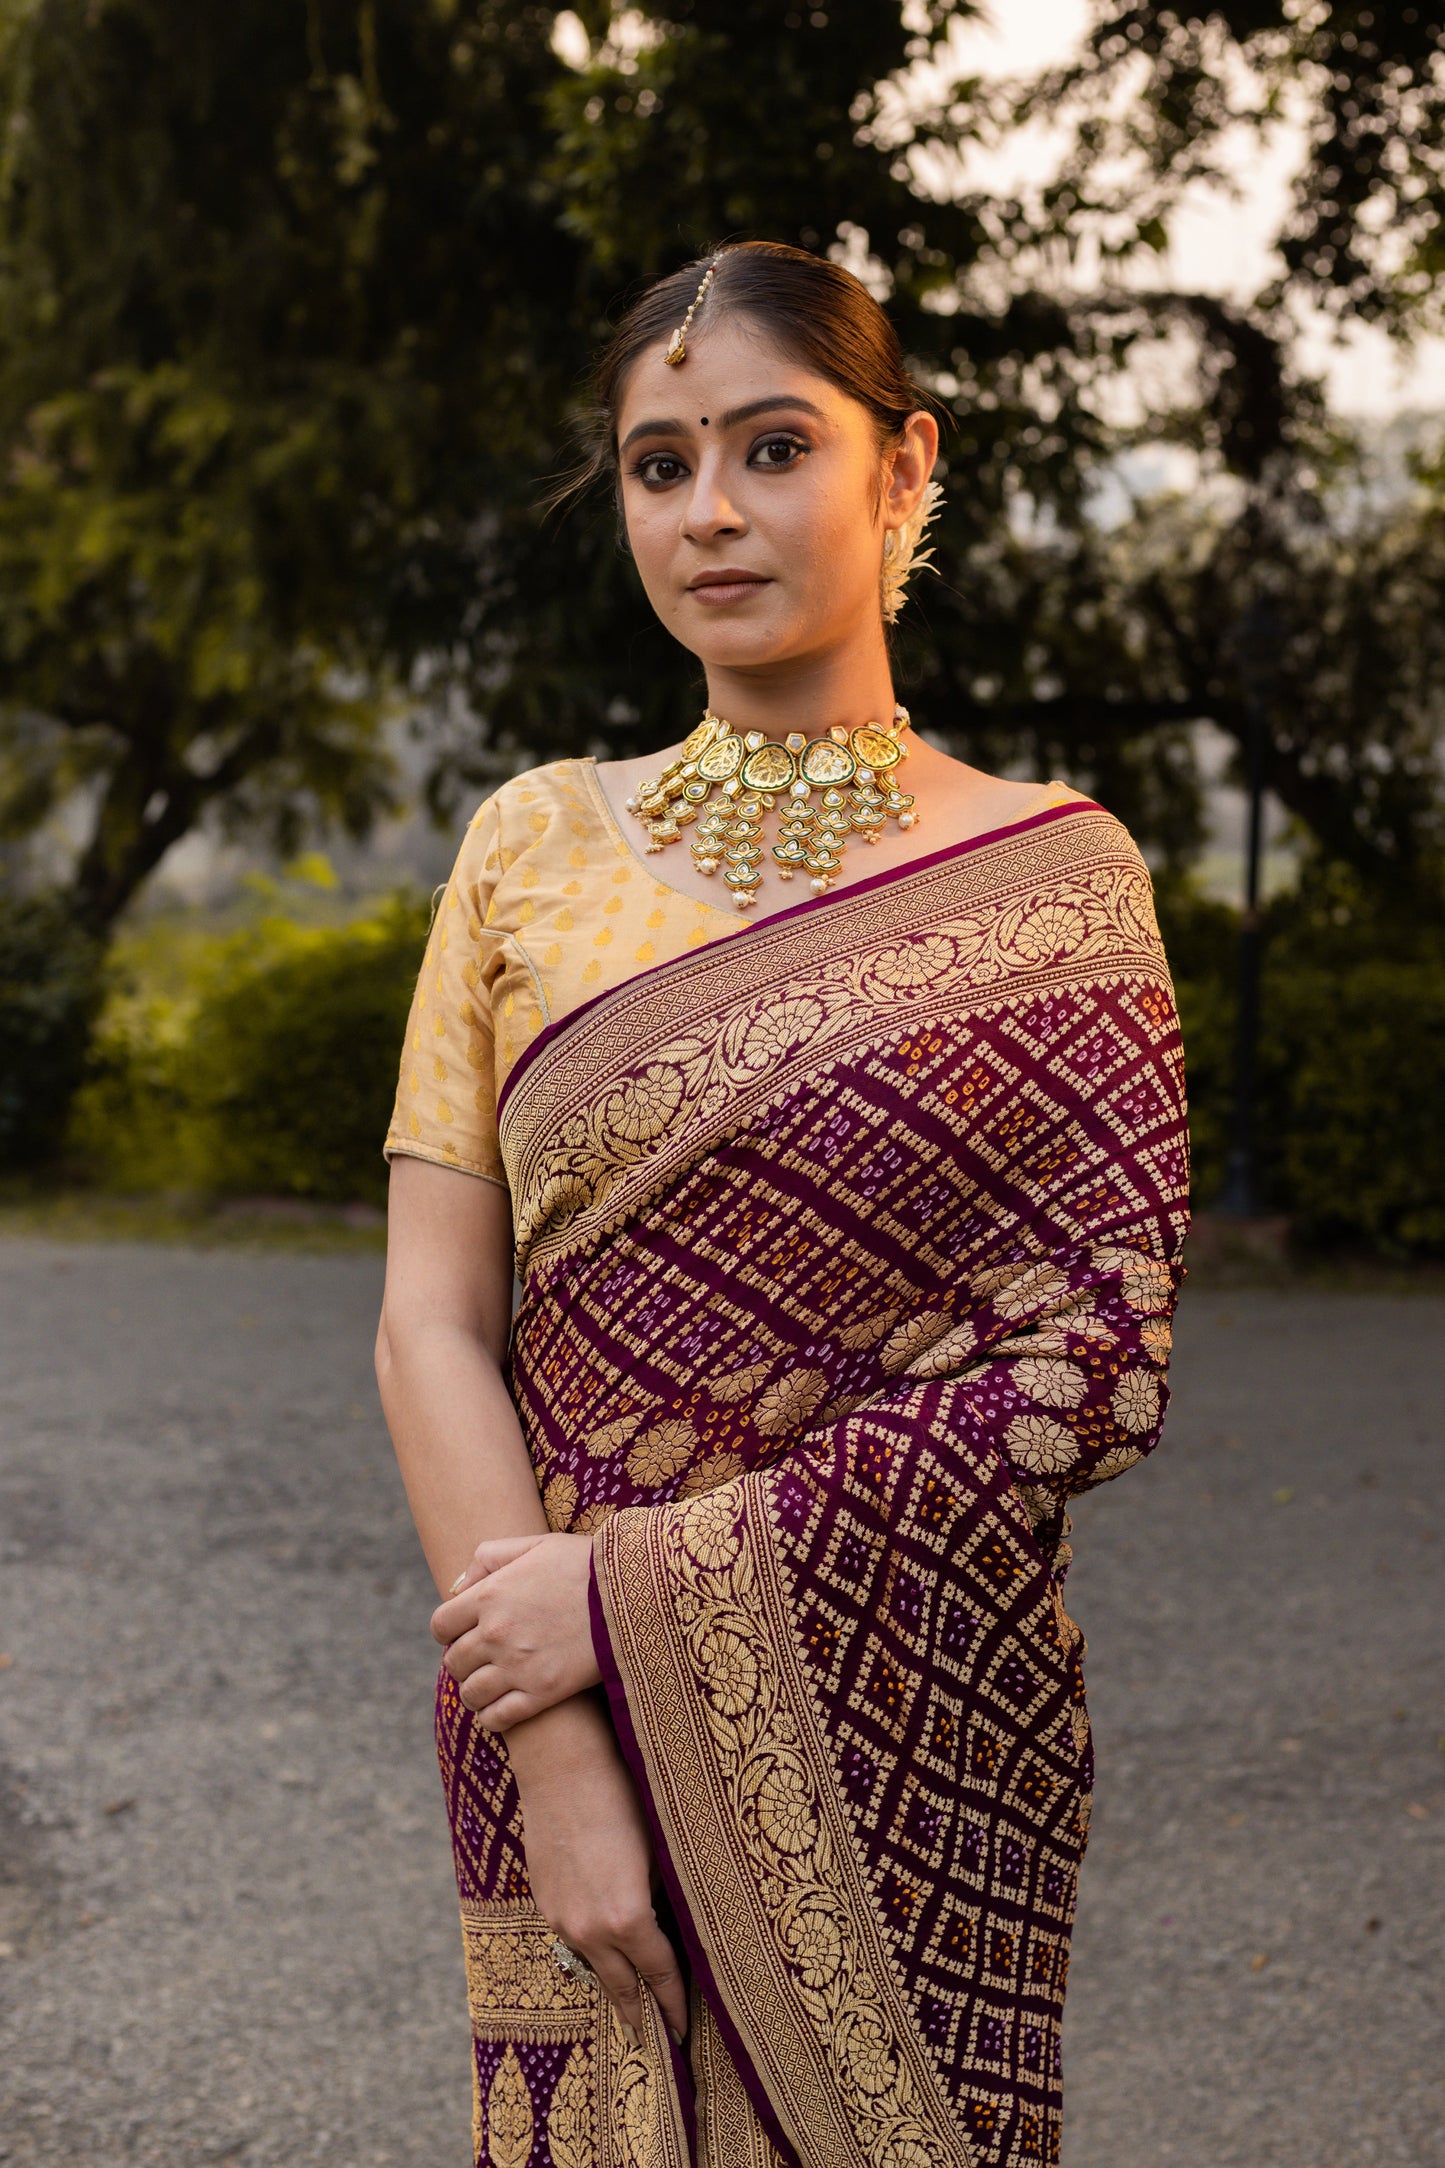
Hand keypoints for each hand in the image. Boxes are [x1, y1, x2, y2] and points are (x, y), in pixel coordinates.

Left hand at [431, 1532, 599, 1729]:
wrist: (634, 1595)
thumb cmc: (585, 1565)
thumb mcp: (536, 1545)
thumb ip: (490, 1556)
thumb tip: (458, 1586)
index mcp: (489, 1596)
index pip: (440, 1625)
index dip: (448, 1631)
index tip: (463, 1632)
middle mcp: (496, 1634)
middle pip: (453, 1662)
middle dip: (463, 1660)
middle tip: (482, 1657)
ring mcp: (517, 1667)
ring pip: (471, 1694)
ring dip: (475, 1691)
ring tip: (490, 1685)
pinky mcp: (542, 1693)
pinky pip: (497, 1718)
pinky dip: (493, 1716)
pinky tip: (503, 1706)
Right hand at [508, 1695, 686, 2046]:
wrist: (562, 1764)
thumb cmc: (623, 1797)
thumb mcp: (658, 1851)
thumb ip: (666, 1898)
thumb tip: (675, 1926)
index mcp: (628, 1919)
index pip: (659, 1976)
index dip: (673, 2006)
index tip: (683, 2034)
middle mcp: (591, 1929)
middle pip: (620, 1987)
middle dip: (641, 2013)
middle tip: (658, 2039)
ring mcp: (562, 1917)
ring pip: (594, 1963)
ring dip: (614, 1980)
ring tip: (632, 2001)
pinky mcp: (544, 1899)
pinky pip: (573, 1936)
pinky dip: (592, 1948)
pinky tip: (603, 1947)